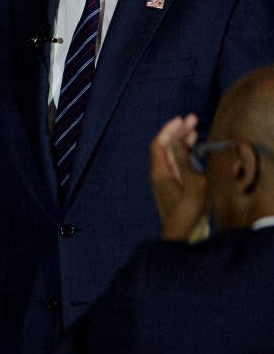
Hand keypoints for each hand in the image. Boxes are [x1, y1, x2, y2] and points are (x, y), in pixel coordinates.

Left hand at [149, 114, 207, 240]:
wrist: (181, 235)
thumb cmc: (187, 211)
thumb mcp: (191, 183)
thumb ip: (184, 161)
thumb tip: (178, 140)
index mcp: (160, 171)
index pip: (159, 143)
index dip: (169, 129)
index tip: (182, 118)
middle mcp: (159, 173)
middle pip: (165, 147)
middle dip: (177, 132)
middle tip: (192, 120)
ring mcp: (165, 180)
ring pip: (171, 155)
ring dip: (181, 142)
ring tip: (194, 130)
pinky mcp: (173, 187)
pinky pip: (176, 164)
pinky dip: (184, 154)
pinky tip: (193, 150)